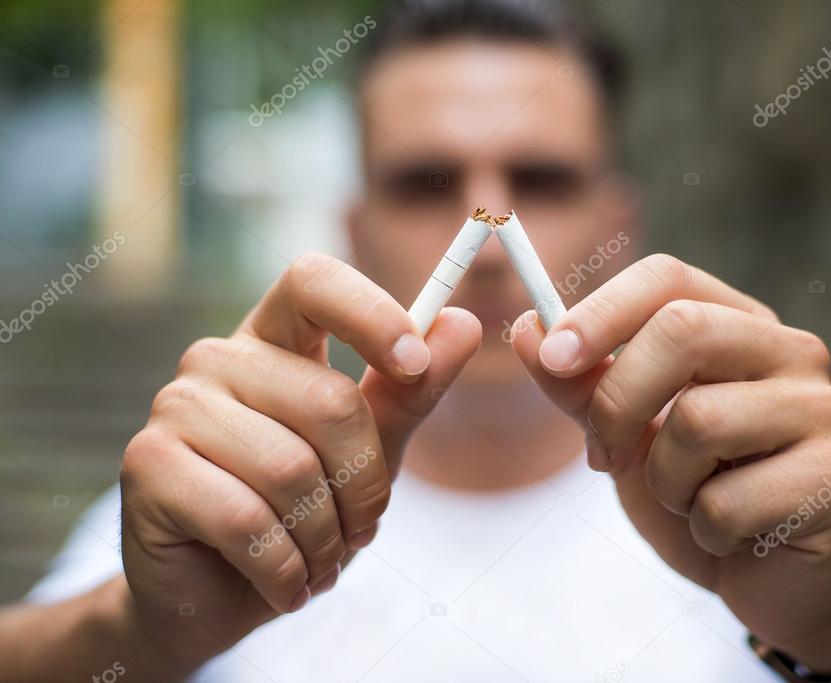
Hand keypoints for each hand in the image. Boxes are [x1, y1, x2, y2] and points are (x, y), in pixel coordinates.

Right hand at [119, 253, 480, 666]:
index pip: (314, 281)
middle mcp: (218, 359)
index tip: (415, 365)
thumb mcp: (368, 451)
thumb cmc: (299, 512)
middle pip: (328, 400)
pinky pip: (247, 520)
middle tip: (360, 528)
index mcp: (273, 340)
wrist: (214, 595)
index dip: (371, 314)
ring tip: (319, 559)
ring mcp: (176, 406)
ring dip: (325, 536)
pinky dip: (285, 568)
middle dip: (364, 486)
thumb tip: (462, 323)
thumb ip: (409, 392)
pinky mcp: (148, 466)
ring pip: (290, 469)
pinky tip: (285, 582)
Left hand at [512, 254, 830, 671]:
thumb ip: (579, 385)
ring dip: (665, 479)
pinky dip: (704, 528)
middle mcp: (790, 351)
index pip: (668, 278)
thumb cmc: (696, 490)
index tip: (552, 356)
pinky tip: (731, 534)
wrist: (767, 577)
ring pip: (699, 420)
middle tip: (604, 454)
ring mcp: (821, 409)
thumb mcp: (624, 435)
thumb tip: (527, 330)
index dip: (602, 310)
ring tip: (689, 498)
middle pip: (682, 331)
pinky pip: (727, 500)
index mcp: (737, 324)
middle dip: (618, 400)